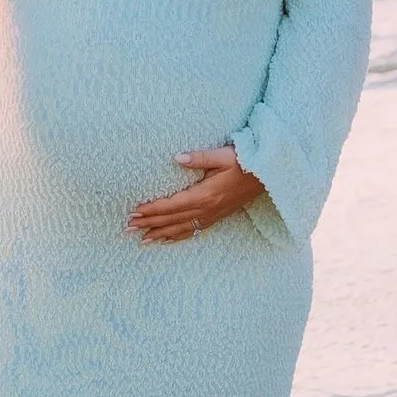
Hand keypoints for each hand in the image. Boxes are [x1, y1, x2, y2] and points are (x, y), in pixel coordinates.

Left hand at [129, 145, 260, 243]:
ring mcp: (211, 216)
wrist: (269, 176)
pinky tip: (166, 240)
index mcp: (204, 195)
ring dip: (159, 234)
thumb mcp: (223, 156)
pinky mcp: (216, 217)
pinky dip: (177, 236)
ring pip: (180, 229)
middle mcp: (206, 209)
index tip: (134, 212)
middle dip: (149, 224)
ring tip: (141, 240)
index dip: (152, 210)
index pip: (171, 205)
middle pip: (171, 219)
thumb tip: (176, 156)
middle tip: (127, 228)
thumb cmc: (246, 162)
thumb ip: (199, 157)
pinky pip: (193, 231)